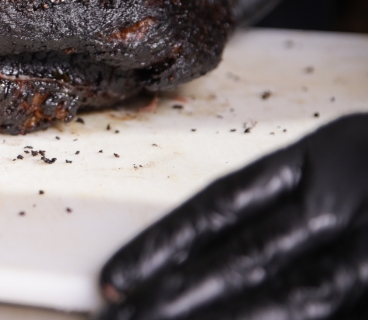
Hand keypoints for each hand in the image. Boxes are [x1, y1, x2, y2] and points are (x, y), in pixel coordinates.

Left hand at [97, 113, 367, 318]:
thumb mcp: (341, 154)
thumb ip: (280, 198)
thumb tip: (191, 259)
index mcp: (324, 154)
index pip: (222, 206)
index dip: (164, 246)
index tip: (114, 279)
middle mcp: (347, 200)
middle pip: (246, 259)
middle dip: (178, 299)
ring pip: (292, 297)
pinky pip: (336, 309)